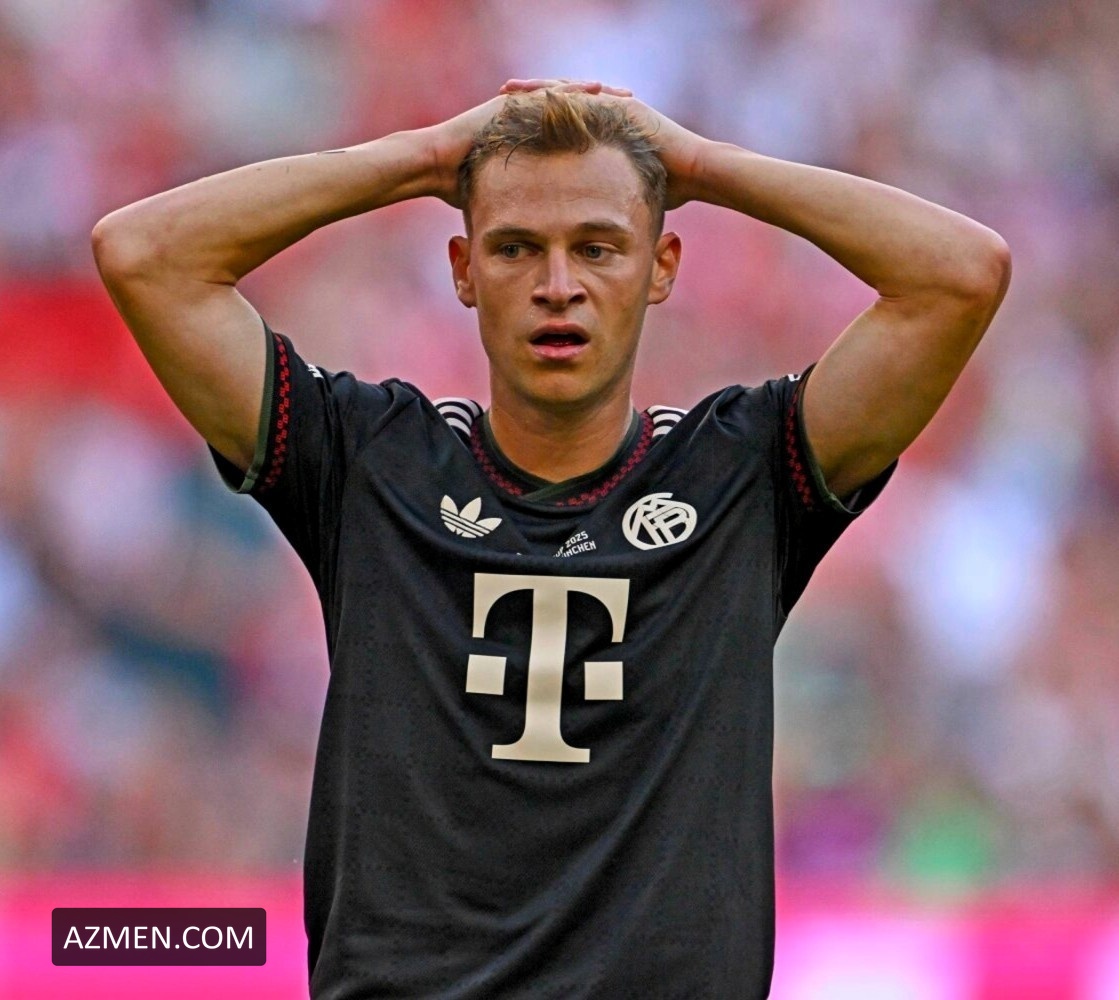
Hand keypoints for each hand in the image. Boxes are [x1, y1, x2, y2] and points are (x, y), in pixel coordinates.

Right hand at [427, 80, 631, 207]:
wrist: (434, 166)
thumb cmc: (465, 189)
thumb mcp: (509, 201)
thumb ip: (530, 209)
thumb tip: (552, 244)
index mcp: (537, 143)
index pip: (580, 136)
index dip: (607, 138)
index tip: (636, 144)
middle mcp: (532, 121)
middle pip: (580, 111)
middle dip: (610, 110)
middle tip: (642, 112)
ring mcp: (521, 107)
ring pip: (568, 95)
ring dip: (598, 95)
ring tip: (625, 97)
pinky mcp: (512, 100)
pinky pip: (548, 91)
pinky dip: (571, 91)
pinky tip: (594, 90)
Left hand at [499, 79, 707, 209]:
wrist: (697, 174)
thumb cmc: (668, 190)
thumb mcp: (623, 194)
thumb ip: (604, 199)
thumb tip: (586, 229)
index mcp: (602, 133)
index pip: (560, 123)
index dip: (533, 123)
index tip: (505, 126)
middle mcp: (606, 114)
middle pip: (558, 101)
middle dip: (529, 99)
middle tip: (500, 97)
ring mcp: (615, 105)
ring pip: (567, 91)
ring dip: (538, 89)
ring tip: (509, 90)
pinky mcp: (622, 104)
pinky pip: (585, 94)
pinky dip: (561, 93)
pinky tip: (538, 93)